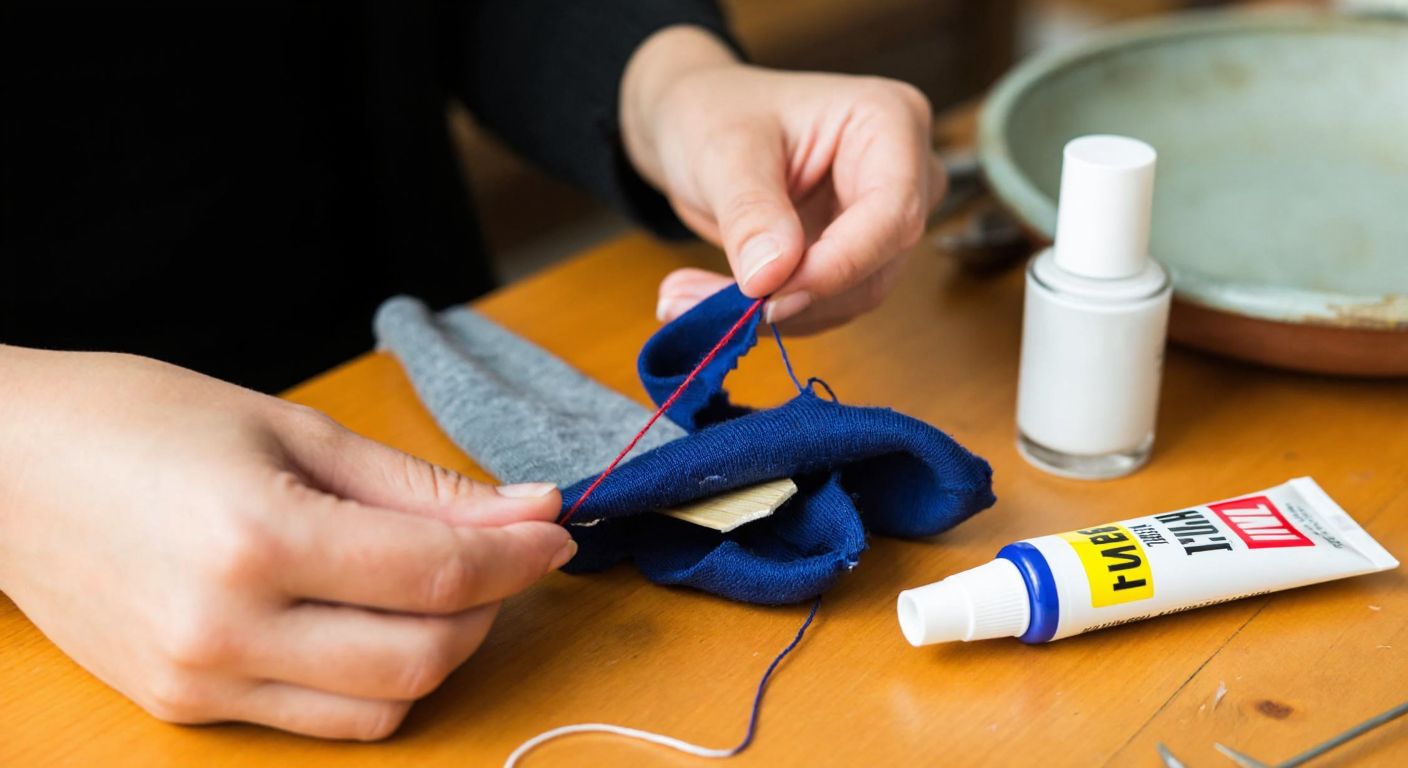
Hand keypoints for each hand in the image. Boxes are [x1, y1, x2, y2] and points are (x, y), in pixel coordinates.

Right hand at [0, 346, 572, 739]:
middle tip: (503, 553)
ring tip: (438, 584)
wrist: (1, 466)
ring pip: (381, 707)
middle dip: (490, 608)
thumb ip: (418, 486)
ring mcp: (201, 683)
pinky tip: (372, 617)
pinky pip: (321, 718)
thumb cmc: (141, 419)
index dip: (518, 556)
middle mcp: (226, 630)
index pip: (436, 574)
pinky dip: (373, 677)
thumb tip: (528, 510)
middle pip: (422, 658)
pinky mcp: (185, 708)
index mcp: (256, 538)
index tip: (558, 530)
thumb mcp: (292, 430)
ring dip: (439, 650)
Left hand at [621, 26, 945, 333]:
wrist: (696, 123)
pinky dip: (768, 314)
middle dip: (794, 296)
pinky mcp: (852, 258)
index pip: (891, 213)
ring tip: (686, 297)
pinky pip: (824, 304)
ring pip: (851, 296)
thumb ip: (751, 213)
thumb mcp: (724, 151)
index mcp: (889, 121)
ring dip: (773, 314)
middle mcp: (902, 173)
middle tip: (712, 310)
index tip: (769, 297)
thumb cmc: (716, 111)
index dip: (837, 265)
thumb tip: (770, 280)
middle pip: (876, 264)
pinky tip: (709, 302)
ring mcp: (880, 220)